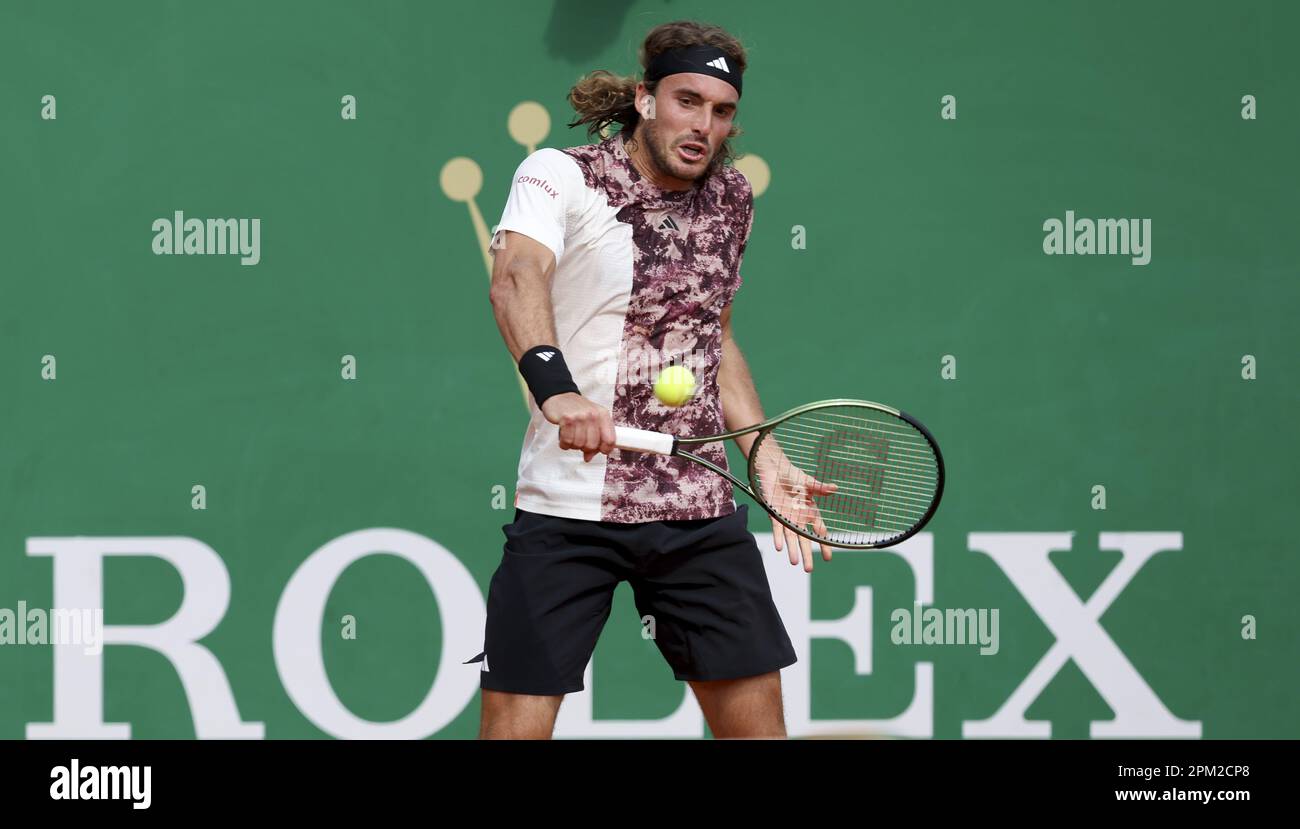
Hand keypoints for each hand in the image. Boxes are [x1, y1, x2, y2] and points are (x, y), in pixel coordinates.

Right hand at [541, 393, 615, 462]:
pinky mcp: (566, 419)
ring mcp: (580, 417)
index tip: (600, 450)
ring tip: (571, 436)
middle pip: (593, 445)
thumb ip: (595, 438)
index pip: (610, 440)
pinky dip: (564, 443)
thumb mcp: (591, 420)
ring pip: (579, 445)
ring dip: (573, 445)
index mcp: (603, 415)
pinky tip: (564, 436)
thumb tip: (589, 457)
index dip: (604, 449)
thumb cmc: (576, 409)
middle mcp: (593, 415)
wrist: (559, 395)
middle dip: (585, 447)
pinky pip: (567, 441)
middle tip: (580, 441)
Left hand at [754, 446, 838, 572]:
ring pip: (791, 538)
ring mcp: (786, 517)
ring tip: (795, 563)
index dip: (823, 544)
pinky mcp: (774, 514)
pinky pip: (777, 528)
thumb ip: (820, 487)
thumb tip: (835, 488)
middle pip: (804, 539)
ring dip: (793, 550)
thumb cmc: (793, 475)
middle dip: (807, 554)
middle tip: (809, 569)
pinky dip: (778, 537)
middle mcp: (799, 518)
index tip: (828, 557)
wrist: (774, 469)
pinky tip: (780, 548)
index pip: (819, 531)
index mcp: (810, 511)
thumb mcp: (808, 482)